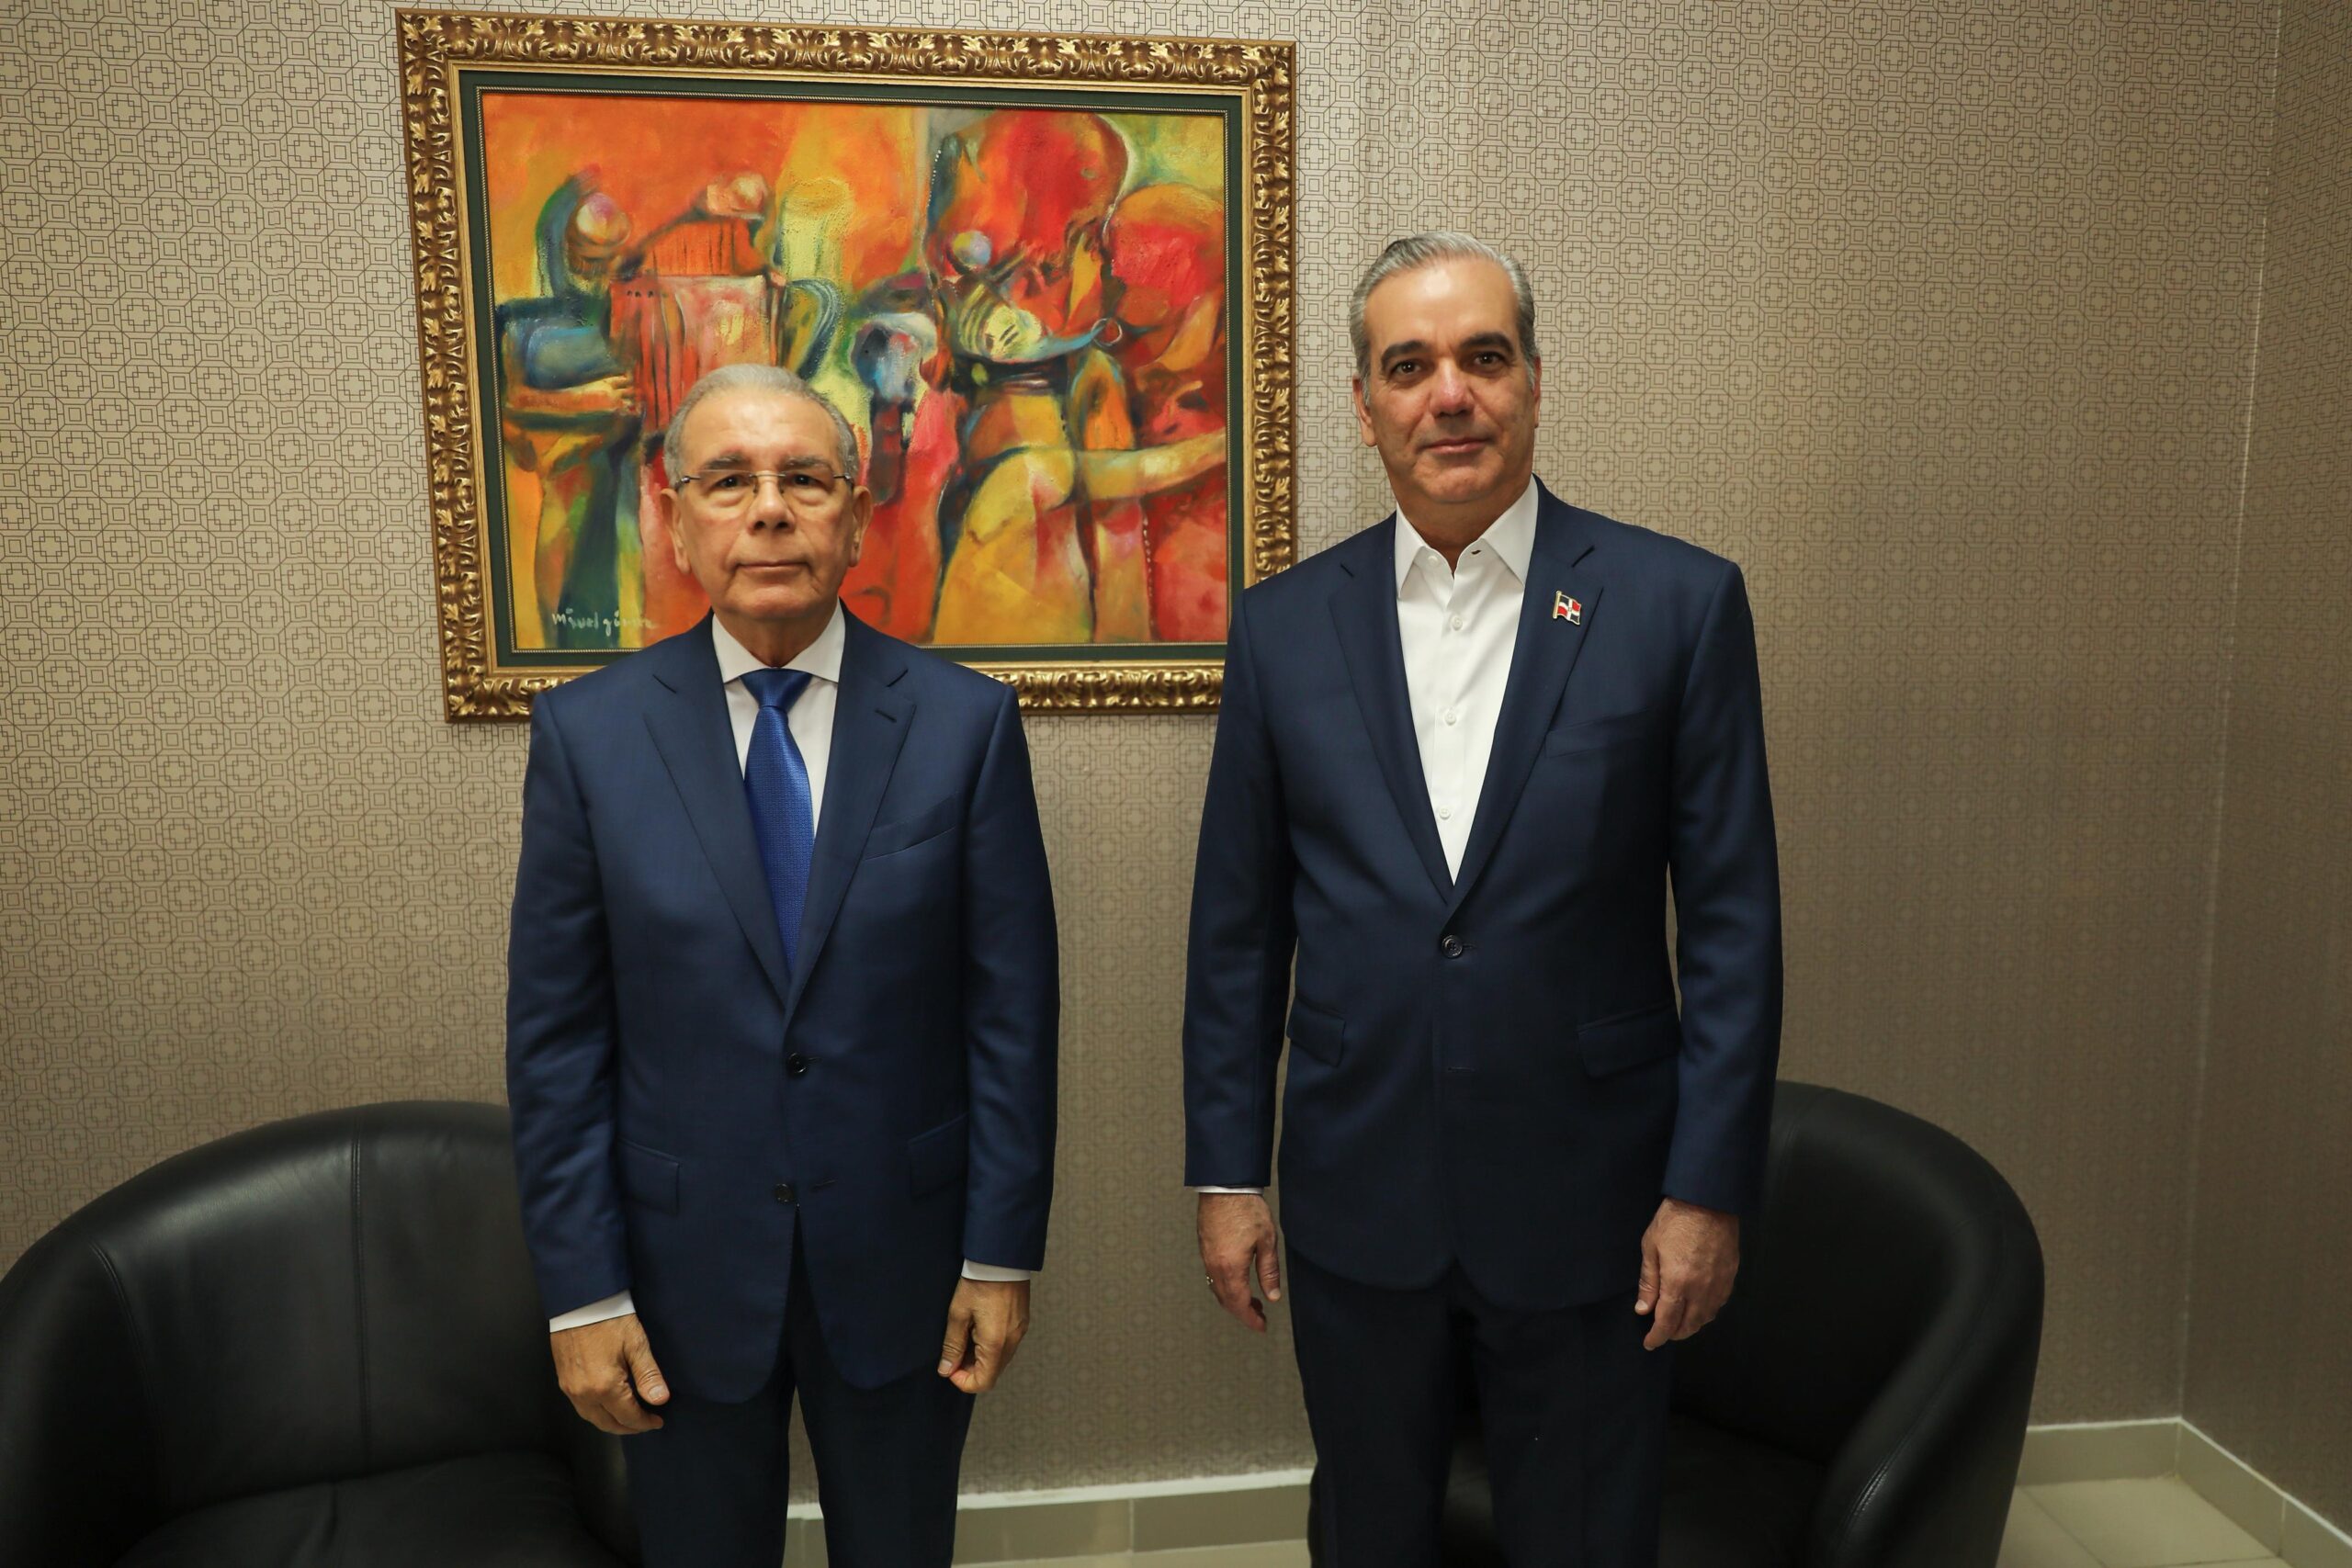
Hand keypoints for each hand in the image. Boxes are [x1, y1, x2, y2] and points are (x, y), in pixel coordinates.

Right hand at [551, 1312, 668, 1433]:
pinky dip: (597, 1413)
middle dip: (629, 1427)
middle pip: (608, 1424)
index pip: (628, 1417)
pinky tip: (608, 1406)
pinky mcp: (563, 1381)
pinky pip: (580, 1407)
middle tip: (645, 1423)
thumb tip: (660, 1400)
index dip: (645, 1422)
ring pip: (592, 1418)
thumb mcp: (636, 1344)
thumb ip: (648, 1375)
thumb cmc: (609, 1319)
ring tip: (629, 1417)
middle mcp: (583, 1393)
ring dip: (611, 1422)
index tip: (657, 1421)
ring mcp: (570, 1388)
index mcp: (604, 1387)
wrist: (579, 1302)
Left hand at [938, 1278, 1030, 1392]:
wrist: (1001, 1258)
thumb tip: (946, 1369)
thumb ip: (952, 1345)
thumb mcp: (958, 1314)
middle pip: (993, 1373)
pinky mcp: (1022, 1323)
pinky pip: (1007, 1345)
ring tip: (966, 1335)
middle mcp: (1012, 1341)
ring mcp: (1020, 1332)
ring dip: (981, 1357)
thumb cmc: (979, 1283)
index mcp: (996, 1343)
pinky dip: (992, 1346)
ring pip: (1000, 1360)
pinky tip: (979, 1328)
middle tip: (955, 1350)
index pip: (983, 1382)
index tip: (950, 1366)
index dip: (963, 1381)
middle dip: (971, 1369)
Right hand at [1199, 1192, 1281, 1331]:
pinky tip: (1238, 1281)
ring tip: (1252, 1300)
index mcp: (1231, 1267)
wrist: (1224, 1186)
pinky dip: (1225, 1287)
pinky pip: (1212, 1277)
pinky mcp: (1205, 1248)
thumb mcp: (1267, 1241)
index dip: (1250, 1319)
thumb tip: (1273, 1297)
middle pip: (1226, 1300)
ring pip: (1218, 1289)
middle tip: (1260, 1316)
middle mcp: (1215, 1266)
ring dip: (1234, 1300)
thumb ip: (1268, 1271)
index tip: (1261, 1326)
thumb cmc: (1247, 1210)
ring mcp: (1207, 1257)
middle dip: (1243, 1312)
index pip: (1239, 1304)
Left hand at [1635, 1197, 1739, 1349]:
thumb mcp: (1651, 1248)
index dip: (1657, 1337)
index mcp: (1678, 1284)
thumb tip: (1643, 1309)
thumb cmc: (1675, 1220)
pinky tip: (1699, 1306)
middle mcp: (1701, 1290)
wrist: (1708, 1200)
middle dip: (1674, 1333)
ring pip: (1706, 1317)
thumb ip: (1648, 1282)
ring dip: (1692, 1324)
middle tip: (1662, 1333)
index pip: (1667, 1322)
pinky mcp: (1730, 1275)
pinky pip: (1719, 1303)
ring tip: (1679, 1322)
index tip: (1650, 1343)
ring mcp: (1719, 1284)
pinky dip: (1707, 1311)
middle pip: (1689, 1325)